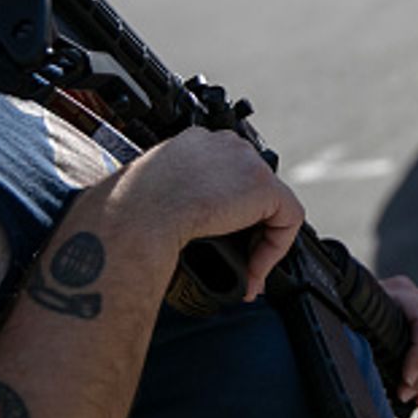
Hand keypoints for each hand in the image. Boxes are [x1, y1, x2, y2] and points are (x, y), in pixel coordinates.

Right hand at [122, 128, 304, 300]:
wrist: (136, 215)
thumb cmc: (130, 211)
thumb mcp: (152, 197)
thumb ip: (174, 200)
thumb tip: (180, 225)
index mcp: (194, 143)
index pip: (227, 174)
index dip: (228, 211)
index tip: (216, 239)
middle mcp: (224, 144)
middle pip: (252, 190)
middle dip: (248, 230)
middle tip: (237, 265)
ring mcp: (246, 161)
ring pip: (270, 206)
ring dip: (259, 245)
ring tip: (243, 274)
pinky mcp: (264, 186)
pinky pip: (287, 220)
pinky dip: (272, 251)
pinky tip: (252, 272)